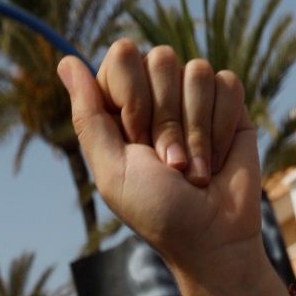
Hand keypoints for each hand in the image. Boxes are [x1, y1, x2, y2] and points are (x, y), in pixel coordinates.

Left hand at [59, 44, 256, 275]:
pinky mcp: (229, 104)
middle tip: (170, 164)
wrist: (211, 238)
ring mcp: (194, 97)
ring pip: (197, 71)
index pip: (123, 57)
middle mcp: (158, 93)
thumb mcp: (113, 172)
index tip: (137, 143)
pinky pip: (227, 84)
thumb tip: (65, 62)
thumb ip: (87, 118)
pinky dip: (221, 128)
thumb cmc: (158, 213)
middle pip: (161, 58)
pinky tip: (217, 159)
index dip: (133, 99)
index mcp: (122, 105)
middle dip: (167, 120)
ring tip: (194, 169)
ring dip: (196, 131)